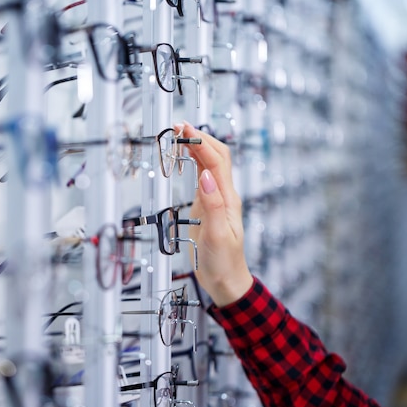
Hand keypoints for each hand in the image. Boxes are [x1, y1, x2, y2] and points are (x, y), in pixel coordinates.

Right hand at [178, 122, 252, 306]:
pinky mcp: (209, 205)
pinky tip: (186, 156)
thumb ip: (212, 205)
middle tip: (178, 126)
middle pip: (217, 156)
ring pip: (210, 164)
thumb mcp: (216, 235)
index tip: (184, 129)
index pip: (216, 162)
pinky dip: (195, 162)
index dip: (201, 142)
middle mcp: (224, 195)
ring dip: (197, 146)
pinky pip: (203, 177)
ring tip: (179, 134)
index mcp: (228, 200)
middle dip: (200, 137)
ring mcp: (217, 199)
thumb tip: (205, 176)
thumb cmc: (223, 262)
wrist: (226, 280)